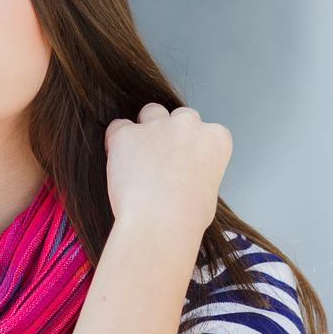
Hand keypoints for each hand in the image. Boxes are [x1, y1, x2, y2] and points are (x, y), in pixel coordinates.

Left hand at [103, 104, 231, 242]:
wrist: (160, 221)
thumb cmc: (186, 217)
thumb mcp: (208, 192)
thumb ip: (199, 173)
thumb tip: (187, 179)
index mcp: (216, 138)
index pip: (205, 131)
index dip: (191, 149)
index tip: (182, 166)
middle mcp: (189, 125)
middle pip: (180, 116)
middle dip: (171, 133)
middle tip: (160, 162)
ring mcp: (157, 126)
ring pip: (151, 112)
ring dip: (144, 129)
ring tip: (137, 158)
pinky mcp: (127, 134)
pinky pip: (117, 127)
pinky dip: (116, 142)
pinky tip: (118, 161)